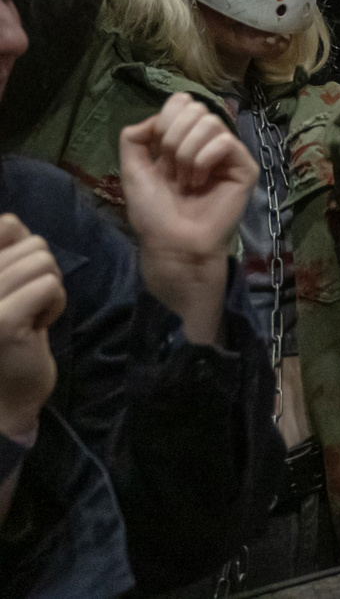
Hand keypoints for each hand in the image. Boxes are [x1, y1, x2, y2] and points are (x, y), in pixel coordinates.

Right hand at [0, 216, 63, 440]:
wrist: (4, 397)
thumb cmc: (7, 334)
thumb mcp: (4, 286)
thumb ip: (6, 252)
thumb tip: (12, 223)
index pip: (6, 224)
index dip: (23, 247)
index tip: (15, 283)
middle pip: (33, 244)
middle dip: (41, 275)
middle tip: (23, 307)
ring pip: (44, 262)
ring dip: (49, 291)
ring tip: (27, 317)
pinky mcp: (1, 320)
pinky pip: (50, 286)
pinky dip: (54, 305)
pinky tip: (33, 329)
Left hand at [119, 95, 255, 344]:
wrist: (172, 243)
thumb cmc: (154, 212)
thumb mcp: (132, 170)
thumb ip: (134, 138)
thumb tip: (156, 117)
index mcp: (184, 138)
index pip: (182, 101)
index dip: (166, 120)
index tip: (158, 152)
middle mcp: (208, 141)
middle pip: (195, 109)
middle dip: (173, 140)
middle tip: (172, 171)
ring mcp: (228, 153)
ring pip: (210, 124)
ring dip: (187, 155)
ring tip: (186, 181)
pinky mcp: (244, 167)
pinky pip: (224, 142)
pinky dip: (203, 162)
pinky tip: (200, 184)